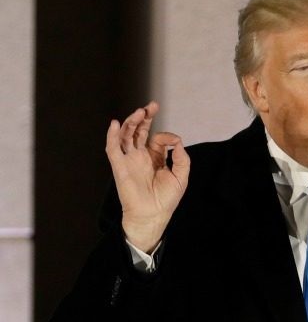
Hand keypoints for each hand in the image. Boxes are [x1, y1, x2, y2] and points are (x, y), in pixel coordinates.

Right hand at [105, 101, 189, 251]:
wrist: (153, 216)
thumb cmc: (166, 199)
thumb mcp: (181, 176)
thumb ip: (181, 158)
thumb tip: (177, 141)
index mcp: (155, 158)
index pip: (157, 139)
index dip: (166, 136)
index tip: (174, 142)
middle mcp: (141, 157)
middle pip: (139, 131)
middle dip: (145, 117)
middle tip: (152, 105)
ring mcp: (129, 161)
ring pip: (126, 136)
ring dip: (132, 122)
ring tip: (140, 111)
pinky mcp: (120, 167)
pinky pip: (113, 149)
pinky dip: (112, 136)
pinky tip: (116, 124)